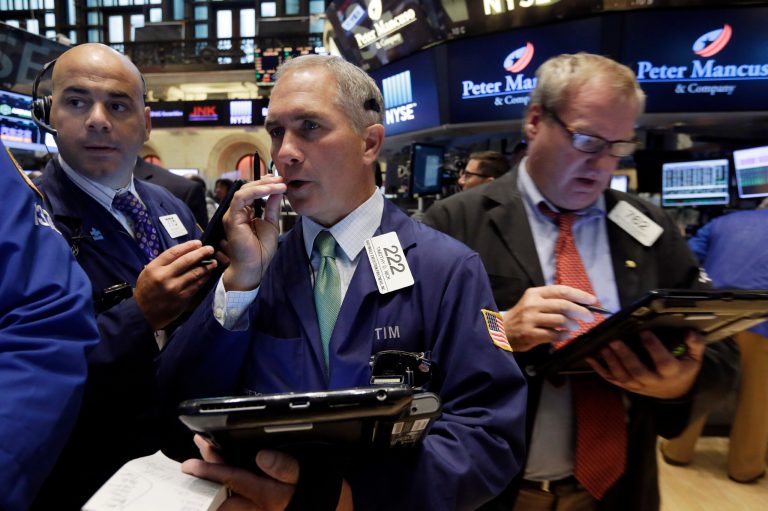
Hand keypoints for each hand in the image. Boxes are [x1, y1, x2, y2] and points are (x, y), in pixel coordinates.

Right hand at [134, 240, 216, 329]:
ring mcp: (174, 288)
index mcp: (154, 268)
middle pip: (186, 261)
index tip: (198, 243)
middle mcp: (164, 277)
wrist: (143, 313)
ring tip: (213, 261)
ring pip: (194, 273)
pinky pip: (196, 285)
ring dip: (206, 266)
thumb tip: (184, 252)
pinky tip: (208, 274)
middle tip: (210, 249)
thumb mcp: (148, 272)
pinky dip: (204, 278)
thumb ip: (163, 263)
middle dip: (201, 253)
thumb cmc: (147, 290)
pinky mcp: (182, 298)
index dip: (188, 246)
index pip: (174, 252)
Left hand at [182, 435, 353, 510]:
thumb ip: (287, 467)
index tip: (191, 463)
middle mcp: (257, 507)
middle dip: (206, 477)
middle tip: (190, 463)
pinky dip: (225, 493)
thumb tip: (262, 456)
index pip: (233, 478)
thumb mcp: (311, 477)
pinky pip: (236, 505)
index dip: (211, 469)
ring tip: (200, 469)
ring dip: (212, 485)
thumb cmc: (325, 496)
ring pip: (226, 500)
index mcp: (267, 494)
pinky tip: (220, 484)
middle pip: (222, 492)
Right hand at [221, 176, 286, 290]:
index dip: (266, 184)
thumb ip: (272, 207)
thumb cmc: (261, 250)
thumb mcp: (271, 224)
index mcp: (245, 213)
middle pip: (248, 188)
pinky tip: (270, 190)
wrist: (254, 267)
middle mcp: (237, 212)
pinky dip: (256, 192)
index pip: (252, 192)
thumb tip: (278, 191)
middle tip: (282, 179)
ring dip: (263, 185)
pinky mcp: (232, 218)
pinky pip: (241, 198)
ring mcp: (233, 214)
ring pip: (244, 191)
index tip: (281, 181)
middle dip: (266, 182)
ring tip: (280, 184)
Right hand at [503, 285, 596, 351]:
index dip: (579, 295)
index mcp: (535, 293)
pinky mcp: (529, 334)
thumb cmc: (523, 316)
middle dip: (581, 311)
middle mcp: (532, 304)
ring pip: (560, 320)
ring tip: (576, 327)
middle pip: (563, 305)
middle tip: (590, 317)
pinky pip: (553, 334)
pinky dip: (563, 335)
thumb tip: (580, 304)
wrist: (501, 330)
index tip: (592, 300)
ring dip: (572, 324)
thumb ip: (552, 301)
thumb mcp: (534, 302)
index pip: (561, 290)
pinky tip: (565, 335)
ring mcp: (530, 319)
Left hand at [585, 330, 705, 398]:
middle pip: (638, 371)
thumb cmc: (683, 369)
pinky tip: (590, 358)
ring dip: (611, 362)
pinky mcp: (628, 386)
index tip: (644, 332)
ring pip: (623, 377)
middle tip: (614, 341)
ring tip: (603, 347)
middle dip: (625, 356)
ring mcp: (639, 385)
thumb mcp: (694, 358)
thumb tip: (690, 333)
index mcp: (671, 373)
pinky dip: (600, 369)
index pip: (663, 362)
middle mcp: (654, 381)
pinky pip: (612, 379)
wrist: (676, 392)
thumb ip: (695, 345)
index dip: (654, 348)